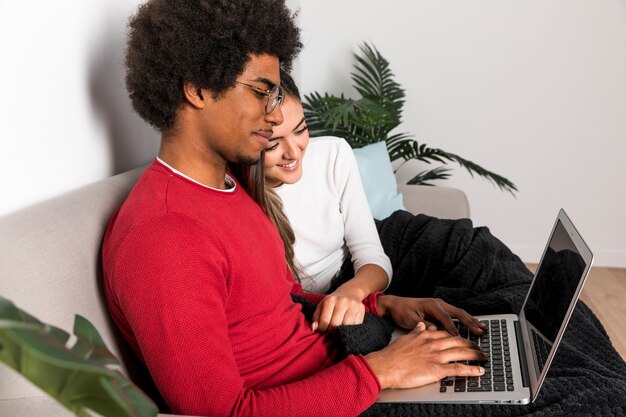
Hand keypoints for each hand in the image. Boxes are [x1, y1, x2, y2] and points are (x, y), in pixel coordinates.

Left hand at [312, 288, 365, 331]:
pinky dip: (350, 329)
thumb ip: (316, 317)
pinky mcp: (361, 310)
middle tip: (330, 331)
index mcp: (330, 300)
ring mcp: (353, 305)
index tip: (323, 330)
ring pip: (346, 325)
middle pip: (335, 324)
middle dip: (331, 331)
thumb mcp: (322, 306)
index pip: (325, 321)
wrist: (350, 292)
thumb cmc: (333, 302)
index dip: (322, 329)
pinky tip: (347, 327)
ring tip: (338, 330)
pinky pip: (356, 324)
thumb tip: (314, 328)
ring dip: (341, 331)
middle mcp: (342, 301)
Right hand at [365, 322, 486, 388]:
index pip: (447, 333)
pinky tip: (480, 371)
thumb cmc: (392, 354)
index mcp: (426, 335)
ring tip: (484, 356)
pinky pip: (458, 369)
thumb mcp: (405, 337)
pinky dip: (471, 370)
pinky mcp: (437, 369)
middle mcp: (433, 343)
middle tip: (480, 347)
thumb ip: (416, 331)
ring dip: (475, 354)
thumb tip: (421, 326)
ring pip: (462, 352)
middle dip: (471, 344)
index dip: (459, 335)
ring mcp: (436, 355)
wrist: (385, 365)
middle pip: (458, 341)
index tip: (465, 338)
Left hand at [377, 295, 486, 335]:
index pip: (445, 318)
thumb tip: (434, 330)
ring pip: (459, 313)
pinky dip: (465, 320)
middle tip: (480, 332)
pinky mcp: (440, 310)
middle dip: (469, 322)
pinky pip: (455, 315)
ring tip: (482, 328)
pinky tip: (473, 325)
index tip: (459, 339)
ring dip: (471, 320)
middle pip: (458, 313)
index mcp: (431, 305)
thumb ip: (422, 325)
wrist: (395, 304)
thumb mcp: (410, 319)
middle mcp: (438, 304)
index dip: (453, 328)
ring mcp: (440, 306)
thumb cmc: (401, 311)